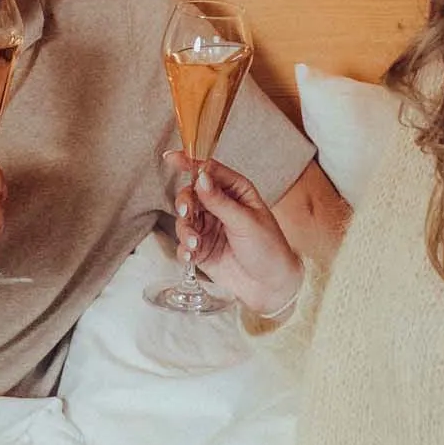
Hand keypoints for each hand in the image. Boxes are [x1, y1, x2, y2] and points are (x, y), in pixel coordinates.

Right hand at [175, 162, 303, 316]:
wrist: (271, 286)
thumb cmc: (269, 248)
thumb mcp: (246, 221)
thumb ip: (220, 201)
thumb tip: (201, 178)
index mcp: (236, 191)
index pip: (210, 171)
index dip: (190, 163)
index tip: (172, 158)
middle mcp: (220, 206)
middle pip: (191, 195)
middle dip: (185, 203)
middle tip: (187, 213)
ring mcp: (209, 228)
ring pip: (184, 220)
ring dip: (185, 230)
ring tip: (195, 243)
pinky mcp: (202, 249)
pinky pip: (184, 244)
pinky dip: (184, 249)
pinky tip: (191, 255)